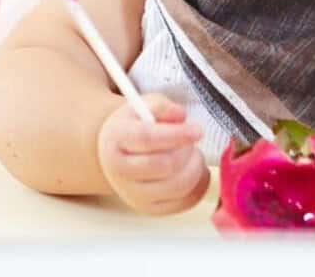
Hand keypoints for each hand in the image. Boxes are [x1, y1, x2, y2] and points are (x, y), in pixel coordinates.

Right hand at [97, 93, 209, 214]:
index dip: (176, 134)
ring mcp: (133, 194)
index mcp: (117, 138)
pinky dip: (198, 185)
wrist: (118, 151)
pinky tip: (193, 168)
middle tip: (192, 137)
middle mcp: (120, 171)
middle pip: (164, 166)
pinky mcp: (149, 209)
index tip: (197, 130)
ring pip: (177, 187)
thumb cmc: (135, 125)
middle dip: (187, 150)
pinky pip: (184, 202)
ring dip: (194, 167)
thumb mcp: (146, 105)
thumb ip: (163, 107)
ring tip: (192, 152)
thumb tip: (180, 116)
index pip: (147, 139)